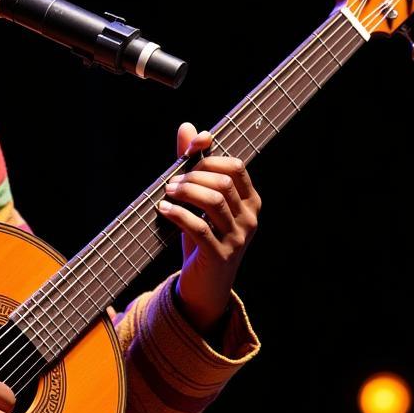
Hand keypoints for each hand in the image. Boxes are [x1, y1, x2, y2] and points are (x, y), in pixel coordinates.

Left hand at [157, 123, 260, 331]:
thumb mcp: (198, 201)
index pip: (236, 167)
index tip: (186, 158)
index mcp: (250, 202)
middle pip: (223, 182)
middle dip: (194, 175)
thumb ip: (193, 164)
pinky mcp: (220, 255)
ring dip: (185, 192)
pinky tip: (162, 208)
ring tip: (167, 192)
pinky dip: (177, 214)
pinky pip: (198, 227)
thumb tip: (189, 127)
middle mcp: (250, 218)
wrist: (204, 286)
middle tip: (172, 181)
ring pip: (213, 201)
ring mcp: (238, 238)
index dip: (210, 157)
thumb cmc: (202, 237)